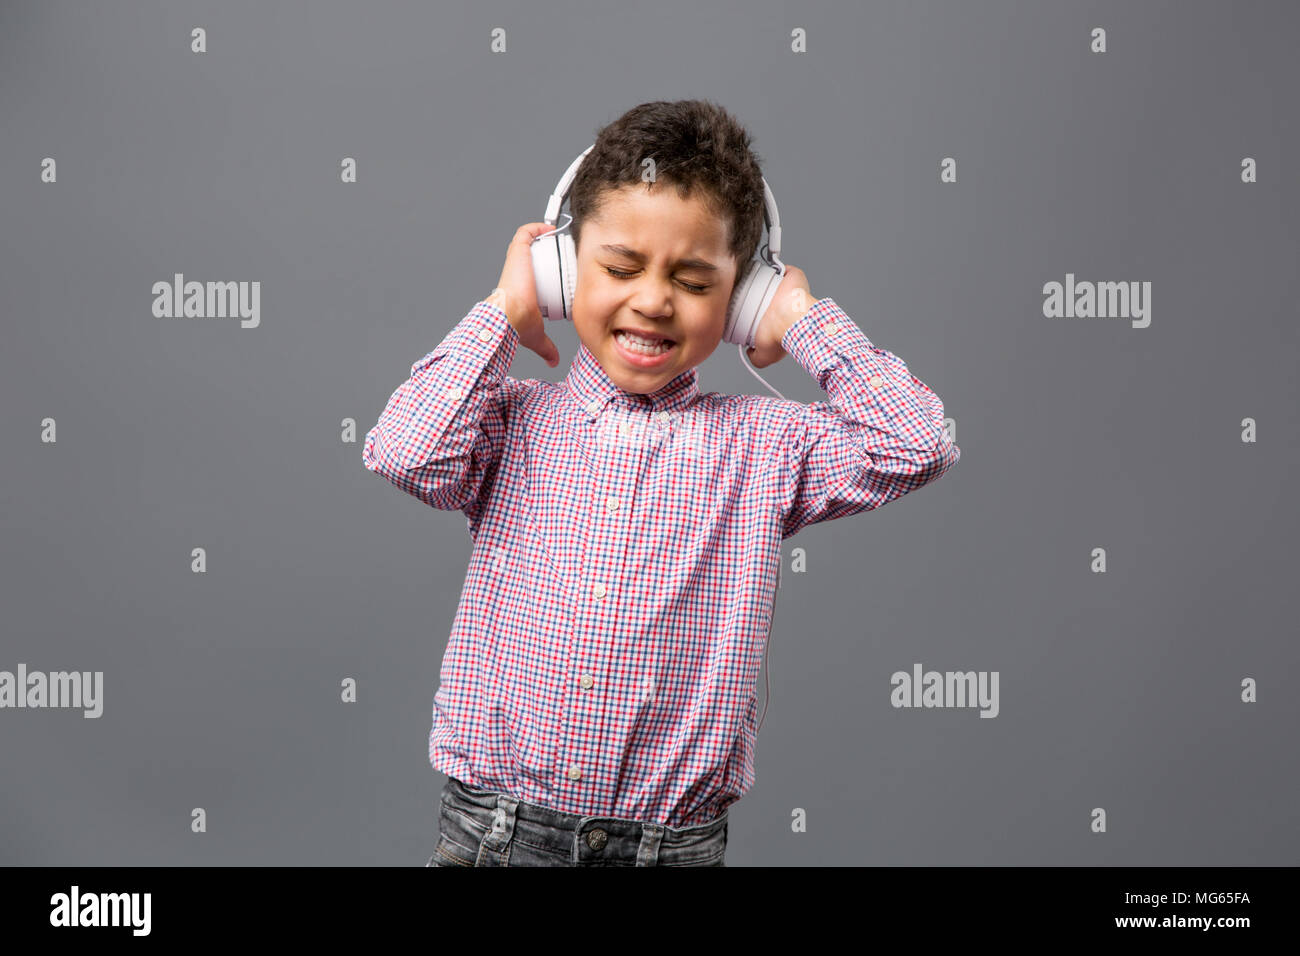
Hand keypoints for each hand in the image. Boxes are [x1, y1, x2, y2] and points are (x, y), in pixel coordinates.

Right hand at [487, 222, 561, 367]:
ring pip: (530, 241)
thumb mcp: (536, 335)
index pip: (534, 272)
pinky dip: (538, 227)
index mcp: (520, 286)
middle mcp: (517, 270)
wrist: (510, 315)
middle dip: (551, 250)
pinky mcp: (517, 251)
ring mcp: (516, 259)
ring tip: (563, 238)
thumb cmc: (517, 324)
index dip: (549, 268)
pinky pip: (526, 232)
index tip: (566, 268)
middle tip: (569, 252)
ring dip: (544, 235)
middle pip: (535, 255)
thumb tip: (553, 361)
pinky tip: (552, 229)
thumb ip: (545, 348)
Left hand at [745, 265, 813, 369]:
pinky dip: (778, 266)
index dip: (755, 311)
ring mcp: (789, 290)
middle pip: (767, 294)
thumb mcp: (766, 355)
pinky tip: (765, 268)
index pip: (766, 312)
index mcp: (780, 320)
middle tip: (743, 293)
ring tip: (749, 278)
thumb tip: (750, 352)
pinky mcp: (794, 277)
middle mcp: (785, 304)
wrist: (791, 320)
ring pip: (774, 280)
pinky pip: (786, 268)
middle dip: (755, 293)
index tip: (745, 310)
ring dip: (764, 278)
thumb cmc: (782, 335)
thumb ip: (756, 357)